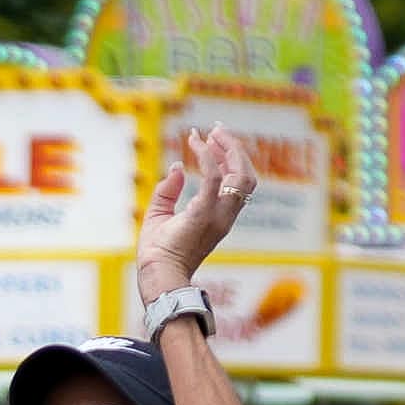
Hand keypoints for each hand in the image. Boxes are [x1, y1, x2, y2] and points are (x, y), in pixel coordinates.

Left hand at [132, 125, 261, 298]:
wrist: (158, 273)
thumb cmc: (158, 252)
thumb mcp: (160, 215)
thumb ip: (169, 191)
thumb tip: (178, 167)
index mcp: (219, 217)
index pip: (237, 183)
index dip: (229, 158)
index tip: (212, 139)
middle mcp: (224, 216)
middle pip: (246, 176)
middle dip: (234, 149)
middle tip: (217, 130)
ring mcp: (217, 216)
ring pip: (240, 175)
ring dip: (228, 149)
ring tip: (210, 134)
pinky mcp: (203, 214)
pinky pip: (212, 178)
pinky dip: (206, 157)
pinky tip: (194, 144)